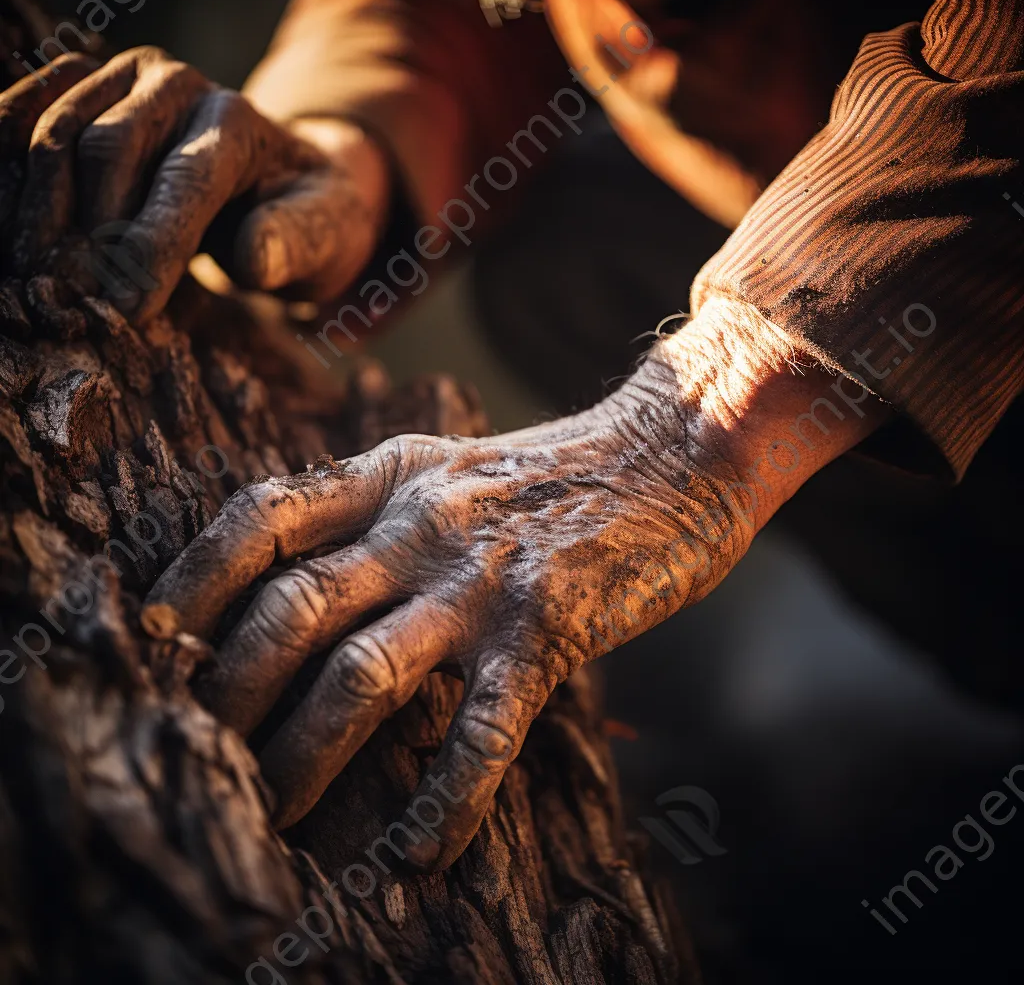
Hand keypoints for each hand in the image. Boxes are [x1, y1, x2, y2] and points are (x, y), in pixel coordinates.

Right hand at [2, 47, 388, 320]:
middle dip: (84, 229)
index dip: (150, 244)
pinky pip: (27, 116)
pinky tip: (14, 227)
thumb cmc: (306, 216)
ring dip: (36, 205)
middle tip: (68, 298)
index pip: (185, 181)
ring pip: (55, 131)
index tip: (126, 305)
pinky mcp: (87, 86)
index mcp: (238, 122)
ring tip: (34, 276)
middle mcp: (178, 84)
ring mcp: (125, 78)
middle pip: (105, 149)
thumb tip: (253, 256)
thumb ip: (294, 244)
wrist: (286, 176)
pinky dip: (9, 168)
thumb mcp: (325, 234)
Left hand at [143, 299, 886, 868]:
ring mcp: (483, 579)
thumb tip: (299, 572)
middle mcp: (423, 526)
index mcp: (392, 476)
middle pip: (291, 608)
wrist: (677, 449)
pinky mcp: (547, 630)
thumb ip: (379, 505)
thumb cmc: (558, 472)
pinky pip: (480, 734)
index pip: (261, 517)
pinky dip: (444, 803)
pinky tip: (418, 858)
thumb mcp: (449, 465)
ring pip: (362, 676)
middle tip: (202, 750)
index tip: (152, 641)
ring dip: (305, 755)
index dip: (192, 579)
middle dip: (229, 691)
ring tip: (276, 815)